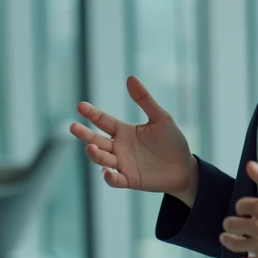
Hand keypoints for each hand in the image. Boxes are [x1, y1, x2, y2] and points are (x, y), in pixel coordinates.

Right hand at [69, 76, 194, 194]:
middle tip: (73, 127)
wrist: (185, 167)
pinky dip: (110, 177)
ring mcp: (123, 164)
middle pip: (96, 140)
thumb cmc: (172, 141)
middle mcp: (119, 147)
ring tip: (91, 147)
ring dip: (95, 154)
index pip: (103, 121)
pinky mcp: (130, 179)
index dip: (92, 114)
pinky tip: (107, 171)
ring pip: (102, 159)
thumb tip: (130, 77)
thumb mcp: (160, 118)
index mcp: (124, 131)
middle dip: (84, 134)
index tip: (81, 106)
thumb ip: (145, 100)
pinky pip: (115, 180)